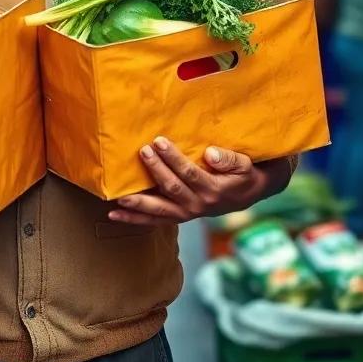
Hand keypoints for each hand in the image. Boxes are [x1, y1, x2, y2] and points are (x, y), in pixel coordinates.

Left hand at [107, 137, 289, 225]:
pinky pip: (155, 220)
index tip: (159, 141)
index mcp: (213, 190)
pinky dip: (135, 218)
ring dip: (138, 203)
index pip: (189, 173)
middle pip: (171, 189)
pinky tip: (115, 214)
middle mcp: (198, 205)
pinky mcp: (179, 216)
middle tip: (142, 152)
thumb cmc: (242, 174)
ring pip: (159, 210)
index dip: (173, 158)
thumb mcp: (244, 163)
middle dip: (155, 170)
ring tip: (117, 197)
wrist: (247, 194)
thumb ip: (229, 159)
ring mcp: (187, 213)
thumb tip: (210, 153)